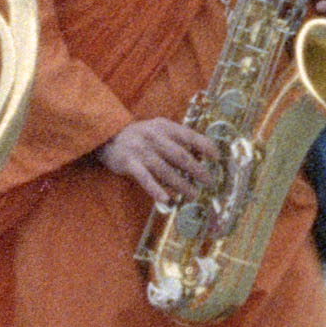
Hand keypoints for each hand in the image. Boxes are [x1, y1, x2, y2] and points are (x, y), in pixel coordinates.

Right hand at [100, 116, 221, 203]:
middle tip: (209, 182)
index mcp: (164, 127)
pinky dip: (155, 189)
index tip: (217, 157)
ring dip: (181, 184)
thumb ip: (176, 139)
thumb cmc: (140, 136)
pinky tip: (165, 199)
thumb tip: (200, 156)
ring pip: (165, 170)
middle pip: (180, 156)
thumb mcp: (158, 130)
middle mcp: (154, 137)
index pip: (189, 135)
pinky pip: (145, 179)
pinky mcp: (129, 163)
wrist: (108, 136)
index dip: (205, 146)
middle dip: (197, 170)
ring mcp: (141, 151)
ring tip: (193, 195)